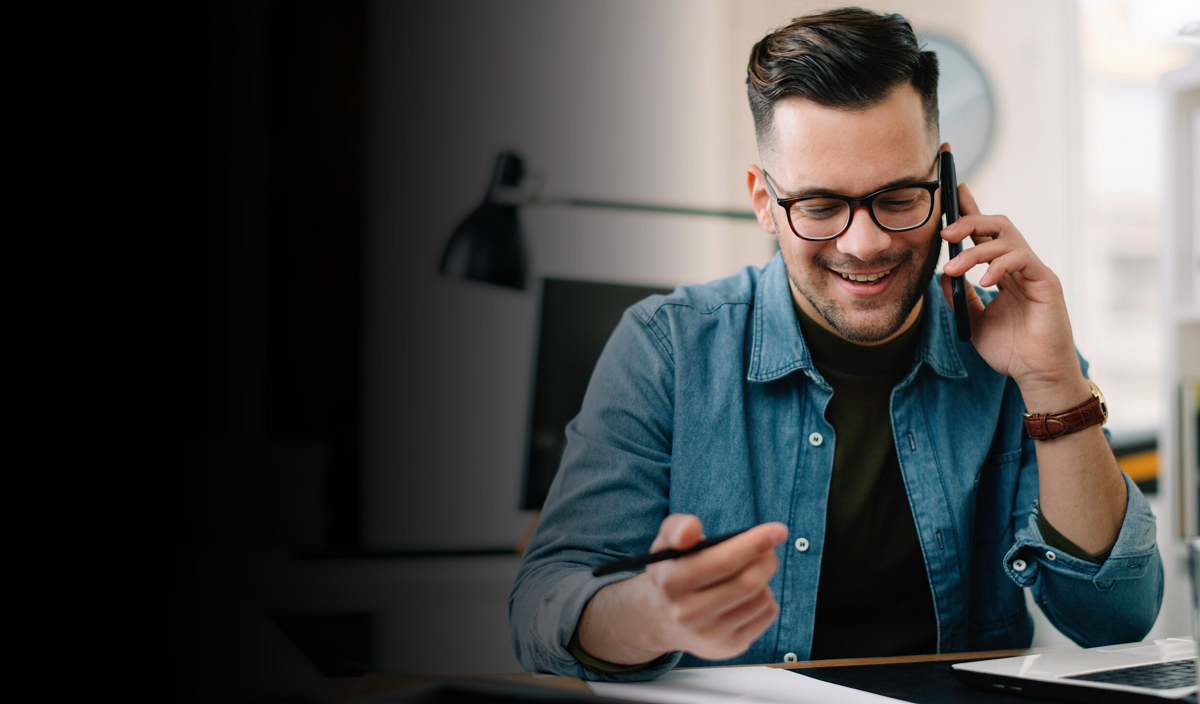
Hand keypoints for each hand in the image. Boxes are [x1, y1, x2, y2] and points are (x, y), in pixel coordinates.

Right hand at [639, 514, 786, 660]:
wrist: (663, 619)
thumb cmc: (673, 571)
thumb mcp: (665, 544)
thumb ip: (678, 528)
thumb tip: (692, 528)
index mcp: (672, 582)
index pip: (724, 561)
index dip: (755, 543)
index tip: (778, 530)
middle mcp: (688, 612)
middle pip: (747, 583)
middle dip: (767, 560)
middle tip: (769, 550)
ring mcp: (710, 634)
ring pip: (761, 599)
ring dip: (765, 578)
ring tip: (754, 571)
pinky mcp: (728, 646)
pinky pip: (766, 615)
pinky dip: (767, 597)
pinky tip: (751, 593)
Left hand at [939, 185, 1087, 404]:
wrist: (1036, 374)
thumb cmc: (1010, 350)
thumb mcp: (973, 321)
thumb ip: (960, 297)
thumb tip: (942, 274)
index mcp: (1003, 271)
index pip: (986, 233)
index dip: (971, 209)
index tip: (953, 191)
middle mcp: (1020, 266)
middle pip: (997, 225)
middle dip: (969, 221)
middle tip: (943, 232)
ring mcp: (1034, 272)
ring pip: (1007, 239)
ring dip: (975, 250)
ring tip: (954, 268)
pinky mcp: (1047, 283)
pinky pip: (1022, 259)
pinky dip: (999, 266)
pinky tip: (984, 282)